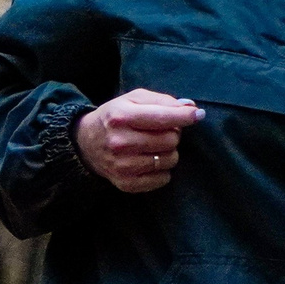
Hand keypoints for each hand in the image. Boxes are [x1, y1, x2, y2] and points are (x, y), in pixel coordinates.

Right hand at [77, 88, 204, 192]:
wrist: (86, 144)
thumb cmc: (116, 117)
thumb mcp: (133, 100)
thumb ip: (162, 101)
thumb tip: (190, 108)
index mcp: (121, 116)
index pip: (162, 117)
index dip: (185, 116)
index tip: (198, 115)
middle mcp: (120, 142)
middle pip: (170, 140)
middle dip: (173, 133)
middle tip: (161, 131)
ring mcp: (122, 165)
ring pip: (170, 160)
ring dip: (169, 152)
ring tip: (155, 146)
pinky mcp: (126, 183)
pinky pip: (163, 179)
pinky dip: (163, 170)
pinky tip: (150, 161)